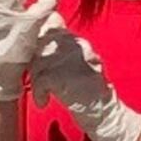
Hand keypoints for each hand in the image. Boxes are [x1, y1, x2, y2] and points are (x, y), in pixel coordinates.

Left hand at [27, 15, 140, 140]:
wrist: (105, 115)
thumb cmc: (87, 92)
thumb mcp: (75, 65)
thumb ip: (61, 48)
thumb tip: (47, 25)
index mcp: (80, 43)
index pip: (53, 25)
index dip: (40, 39)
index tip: (36, 57)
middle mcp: (80, 47)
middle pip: (42, 43)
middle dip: (35, 63)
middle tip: (38, 80)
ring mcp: (76, 61)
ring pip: (40, 61)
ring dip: (36, 80)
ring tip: (42, 93)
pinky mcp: (68, 77)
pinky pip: (42, 79)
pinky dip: (39, 92)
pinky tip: (43, 101)